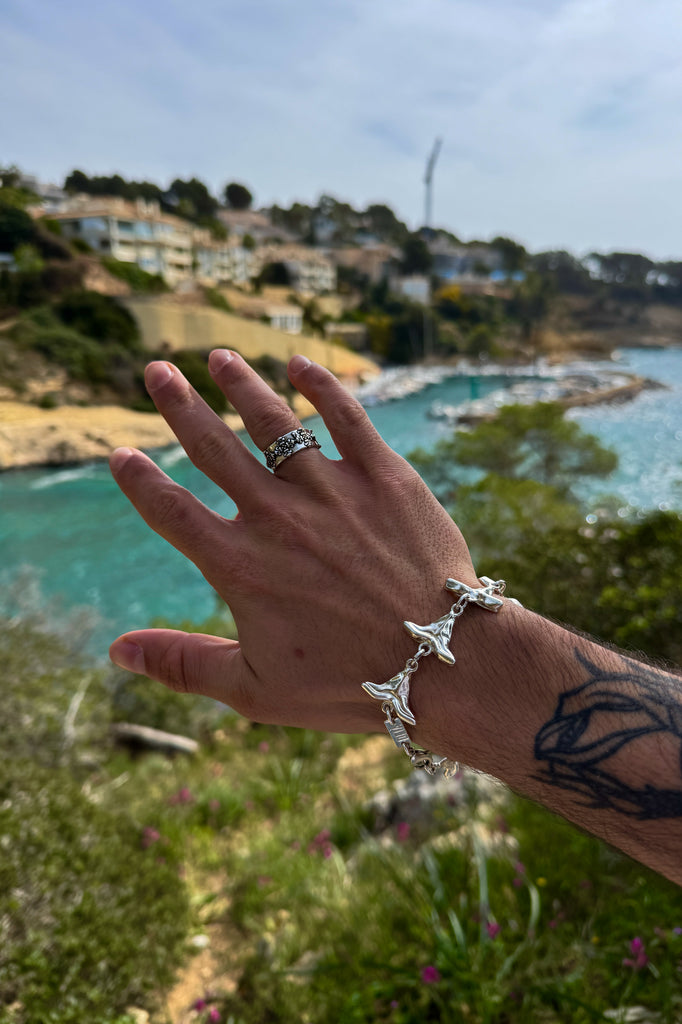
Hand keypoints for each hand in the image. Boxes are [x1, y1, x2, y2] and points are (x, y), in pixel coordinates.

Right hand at [109, 350, 477, 738]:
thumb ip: (182, 664)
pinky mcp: (384, 476)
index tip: (120, 453)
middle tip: (156, 370)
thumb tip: (117, 650)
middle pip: (214, 447)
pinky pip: (347, 417)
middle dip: (180, 404)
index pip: (171, 510)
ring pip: (275, 422)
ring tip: (219, 357)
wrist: (441, 664)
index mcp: (239, 566)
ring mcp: (331, 490)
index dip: (140, 480)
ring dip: (242, 384)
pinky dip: (321, 386)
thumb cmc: (348, 685)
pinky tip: (300, 364)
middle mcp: (277, 517)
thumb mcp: (254, 689)